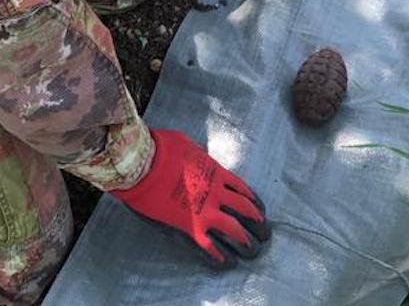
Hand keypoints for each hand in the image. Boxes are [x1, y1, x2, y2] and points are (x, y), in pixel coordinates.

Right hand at [110, 129, 268, 268]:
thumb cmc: (160, 148)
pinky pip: (210, 246)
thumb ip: (196, 155)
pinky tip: (227, 263)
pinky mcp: (190, 226)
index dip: (255, 203)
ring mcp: (205, 210)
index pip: (244, 190)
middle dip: (259, 224)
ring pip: (235, 230)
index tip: (260, 211)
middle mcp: (217, 192)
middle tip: (265, 234)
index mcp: (216, 172)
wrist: (143, 163)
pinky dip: (220, 257)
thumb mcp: (186, 144)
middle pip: (247, 211)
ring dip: (246, 243)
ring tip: (252, 251)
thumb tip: (193, 156)